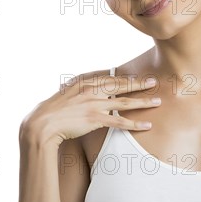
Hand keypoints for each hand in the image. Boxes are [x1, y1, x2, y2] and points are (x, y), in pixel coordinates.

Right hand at [19, 74, 161, 148]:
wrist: (42, 123)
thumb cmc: (53, 111)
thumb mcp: (66, 94)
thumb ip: (79, 91)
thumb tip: (86, 92)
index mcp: (85, 82)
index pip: (111, 77)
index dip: (126, 77)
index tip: (138, 76)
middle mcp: (92, 90)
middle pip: (122, 85)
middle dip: (140, 83)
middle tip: (155, 82)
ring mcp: (95, 104)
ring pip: (125, 102)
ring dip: (143, 102)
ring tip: (158, 101)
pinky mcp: (96, 119)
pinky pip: (120, 121)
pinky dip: (135, 124)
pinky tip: (147, 125)